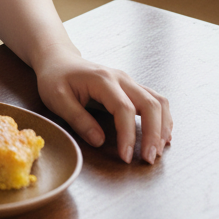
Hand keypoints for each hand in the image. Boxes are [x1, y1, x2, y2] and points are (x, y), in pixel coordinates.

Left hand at [34, 47, 172, 164]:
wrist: (58, 60)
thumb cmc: (55, 78)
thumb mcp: (57, 98)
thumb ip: (78, 119)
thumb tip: (100, 141)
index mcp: (102, 80)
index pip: (123, 109)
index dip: (128, 135)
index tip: (126, 157)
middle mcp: (121, 78)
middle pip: (149, 104)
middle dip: (154, 134)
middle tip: (149, 159)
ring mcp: (129, 81)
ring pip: (158, 101)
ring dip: (163, 126)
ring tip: (158, 150)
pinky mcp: (131, 87)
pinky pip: (155, 101)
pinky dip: (163, 119)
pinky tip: (161, 136)